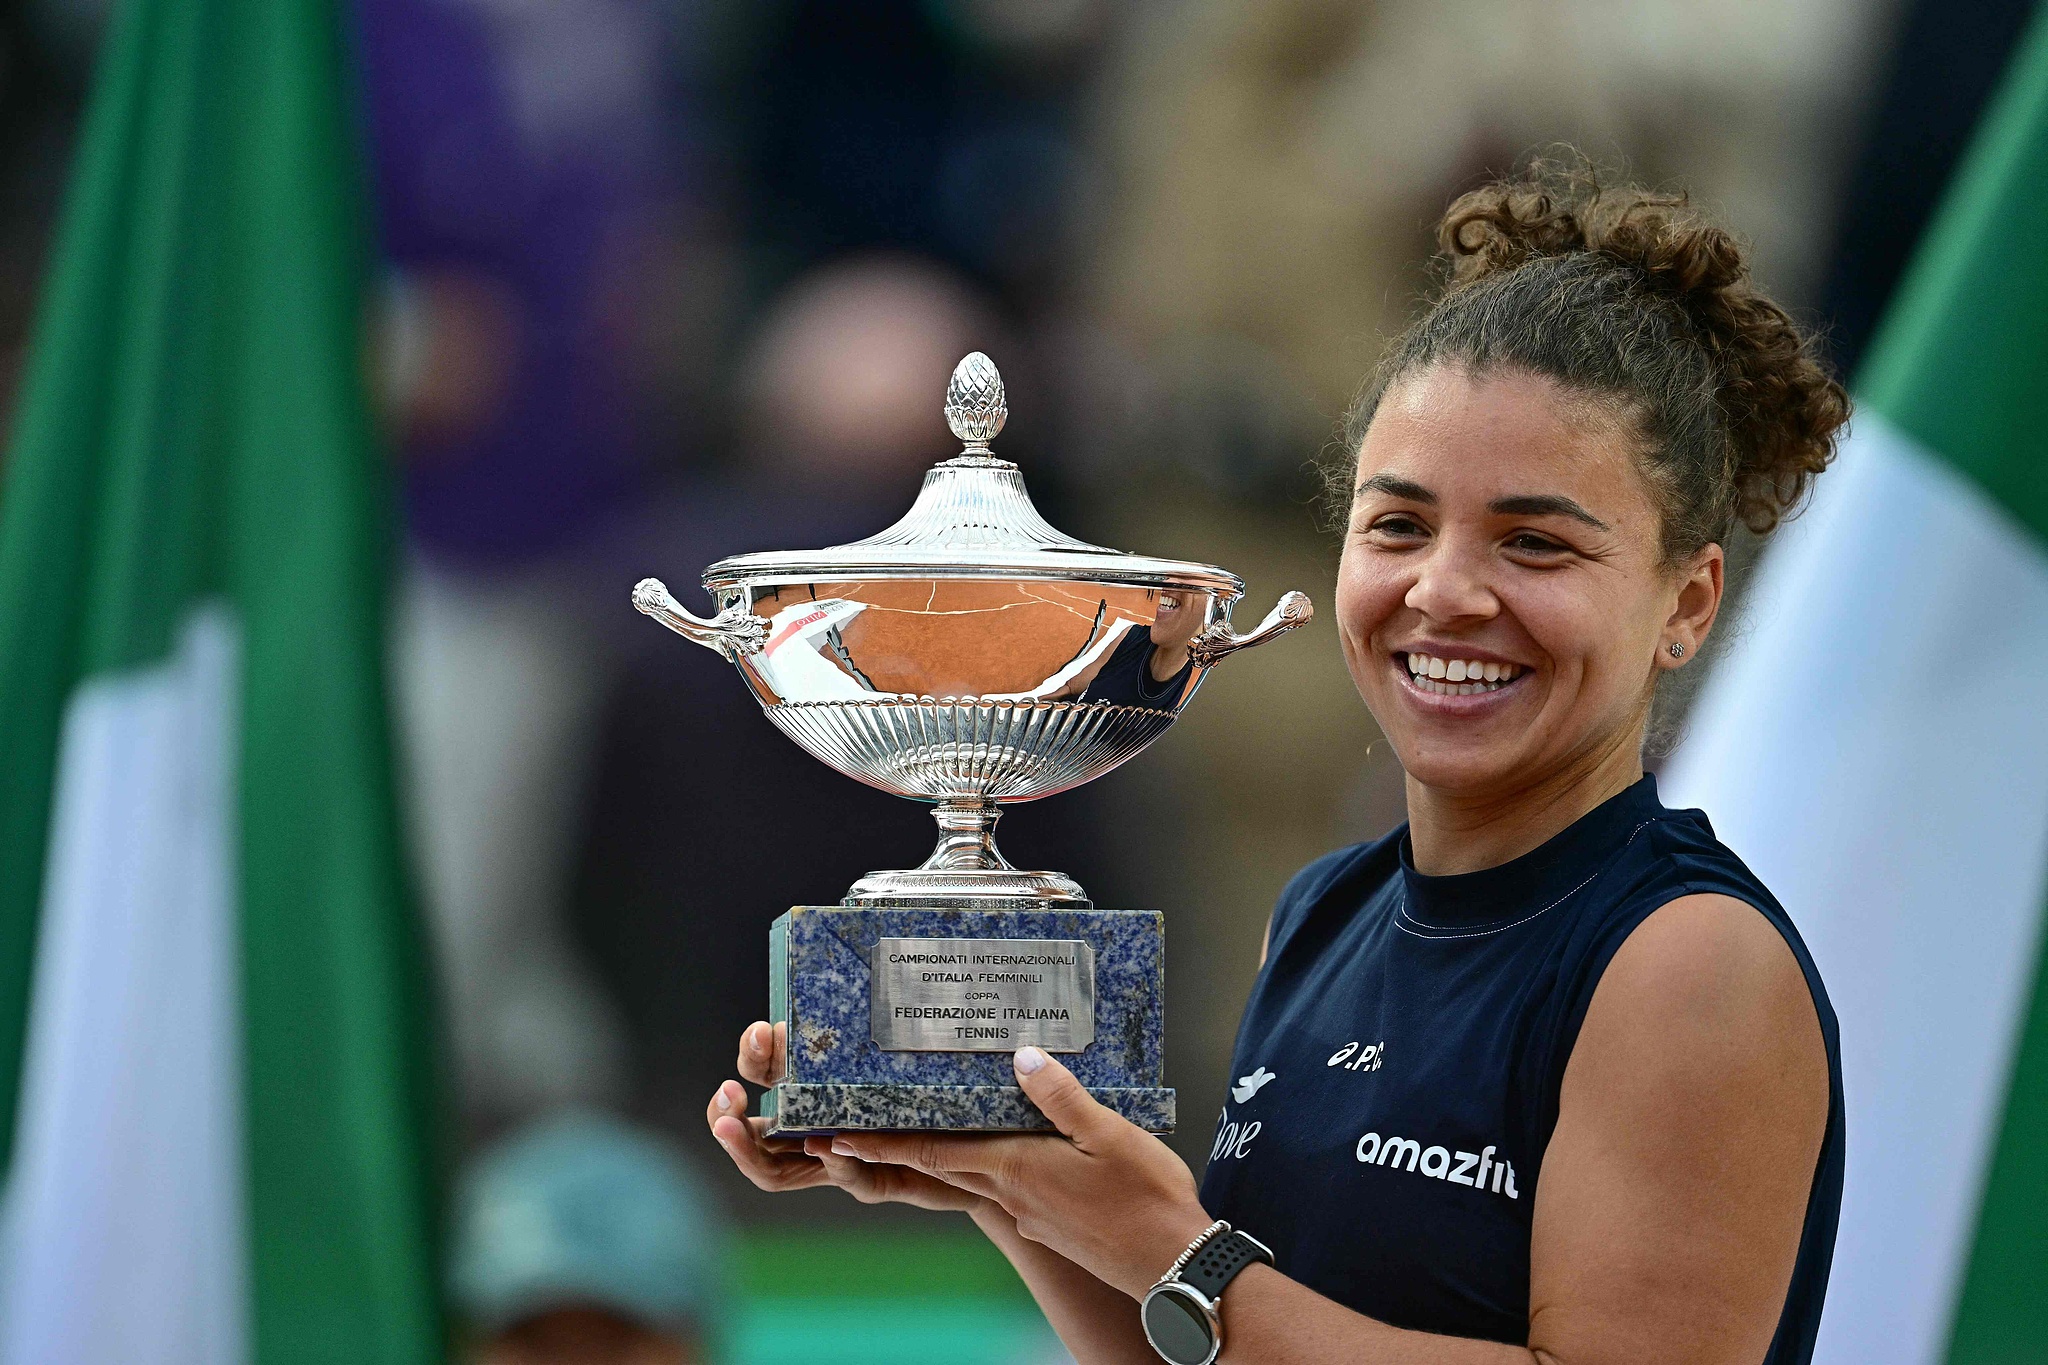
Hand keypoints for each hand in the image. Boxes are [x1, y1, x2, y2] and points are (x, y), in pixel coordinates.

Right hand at [706, 1021, 989, 1214]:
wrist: (995, 1126)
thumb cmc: (944, 1070)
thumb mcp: (903, 1034)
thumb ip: (877, 1009)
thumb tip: (863, 947)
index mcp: (816, 1086)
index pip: (765, 1074)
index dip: (753, 1056)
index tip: (761, 1031)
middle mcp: (819, 1126)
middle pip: (751, 1133)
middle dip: (724, 1116)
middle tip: (727, 1094)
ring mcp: (845, 1158)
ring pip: (777, 1169)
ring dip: (750, 1150)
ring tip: (738, 1127)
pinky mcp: (885, 1179)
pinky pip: (853, 1180)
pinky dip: (838, 1165)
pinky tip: (829, 1146)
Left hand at [828, 1047, 1215, 1296]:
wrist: (1175, 1267)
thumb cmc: (1147, 1201)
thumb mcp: (1110, 1134)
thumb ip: (1062, 1097)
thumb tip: (1022, 1057)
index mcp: (1016, 1169)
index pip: (934, 1152)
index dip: (884, 1143)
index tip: (839, 1137)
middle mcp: (1013, 1195)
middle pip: (942, 1167)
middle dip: (896, 1149)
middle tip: (856, 1132)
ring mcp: (1031, 1216)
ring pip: (974, 1178)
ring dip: (941, 1158)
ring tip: (921, 1131)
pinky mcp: (1051, 1227)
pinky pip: (1005, 1190)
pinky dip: (985, 1169)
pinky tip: (1001, 1154)